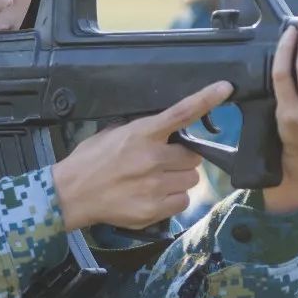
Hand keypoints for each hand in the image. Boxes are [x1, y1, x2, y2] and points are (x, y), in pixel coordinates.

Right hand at [52, 82, 232, 231]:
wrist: (72, 194)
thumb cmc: (90, 162)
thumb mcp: (112, 134)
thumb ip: (141, 130)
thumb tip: (163, 130)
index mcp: (142, 134)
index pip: (181, 113)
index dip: (206, 99)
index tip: (225, 88)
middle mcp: (153, 158)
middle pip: (193, 156)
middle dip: (181, 159)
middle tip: (162, 163)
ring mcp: (156, 186)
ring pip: (191, 180)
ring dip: (178, 180)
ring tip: (155, 182)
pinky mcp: (155, 209)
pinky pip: (182, 202)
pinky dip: (173, 200)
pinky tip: (154, 197)